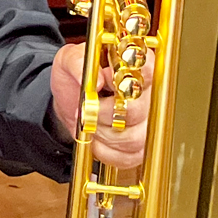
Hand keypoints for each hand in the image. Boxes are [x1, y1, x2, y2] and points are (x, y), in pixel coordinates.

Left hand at [48, 42, 151, 168]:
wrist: (71, 101)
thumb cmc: (76, 75)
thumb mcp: (68, 59)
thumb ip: (78, 61)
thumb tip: (97, 80)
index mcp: (136, 66)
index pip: (149, 71)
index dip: (127, 81)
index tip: (104, 84)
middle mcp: (148, 95)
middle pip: (137, 111)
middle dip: (103, 114)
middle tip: (86, 108)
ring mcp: (147, 123)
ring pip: (134, 138)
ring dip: (103, 134)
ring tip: (89, 124)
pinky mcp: (140, 148)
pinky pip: (128, 158)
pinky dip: (105, 151)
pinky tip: (95, 139)